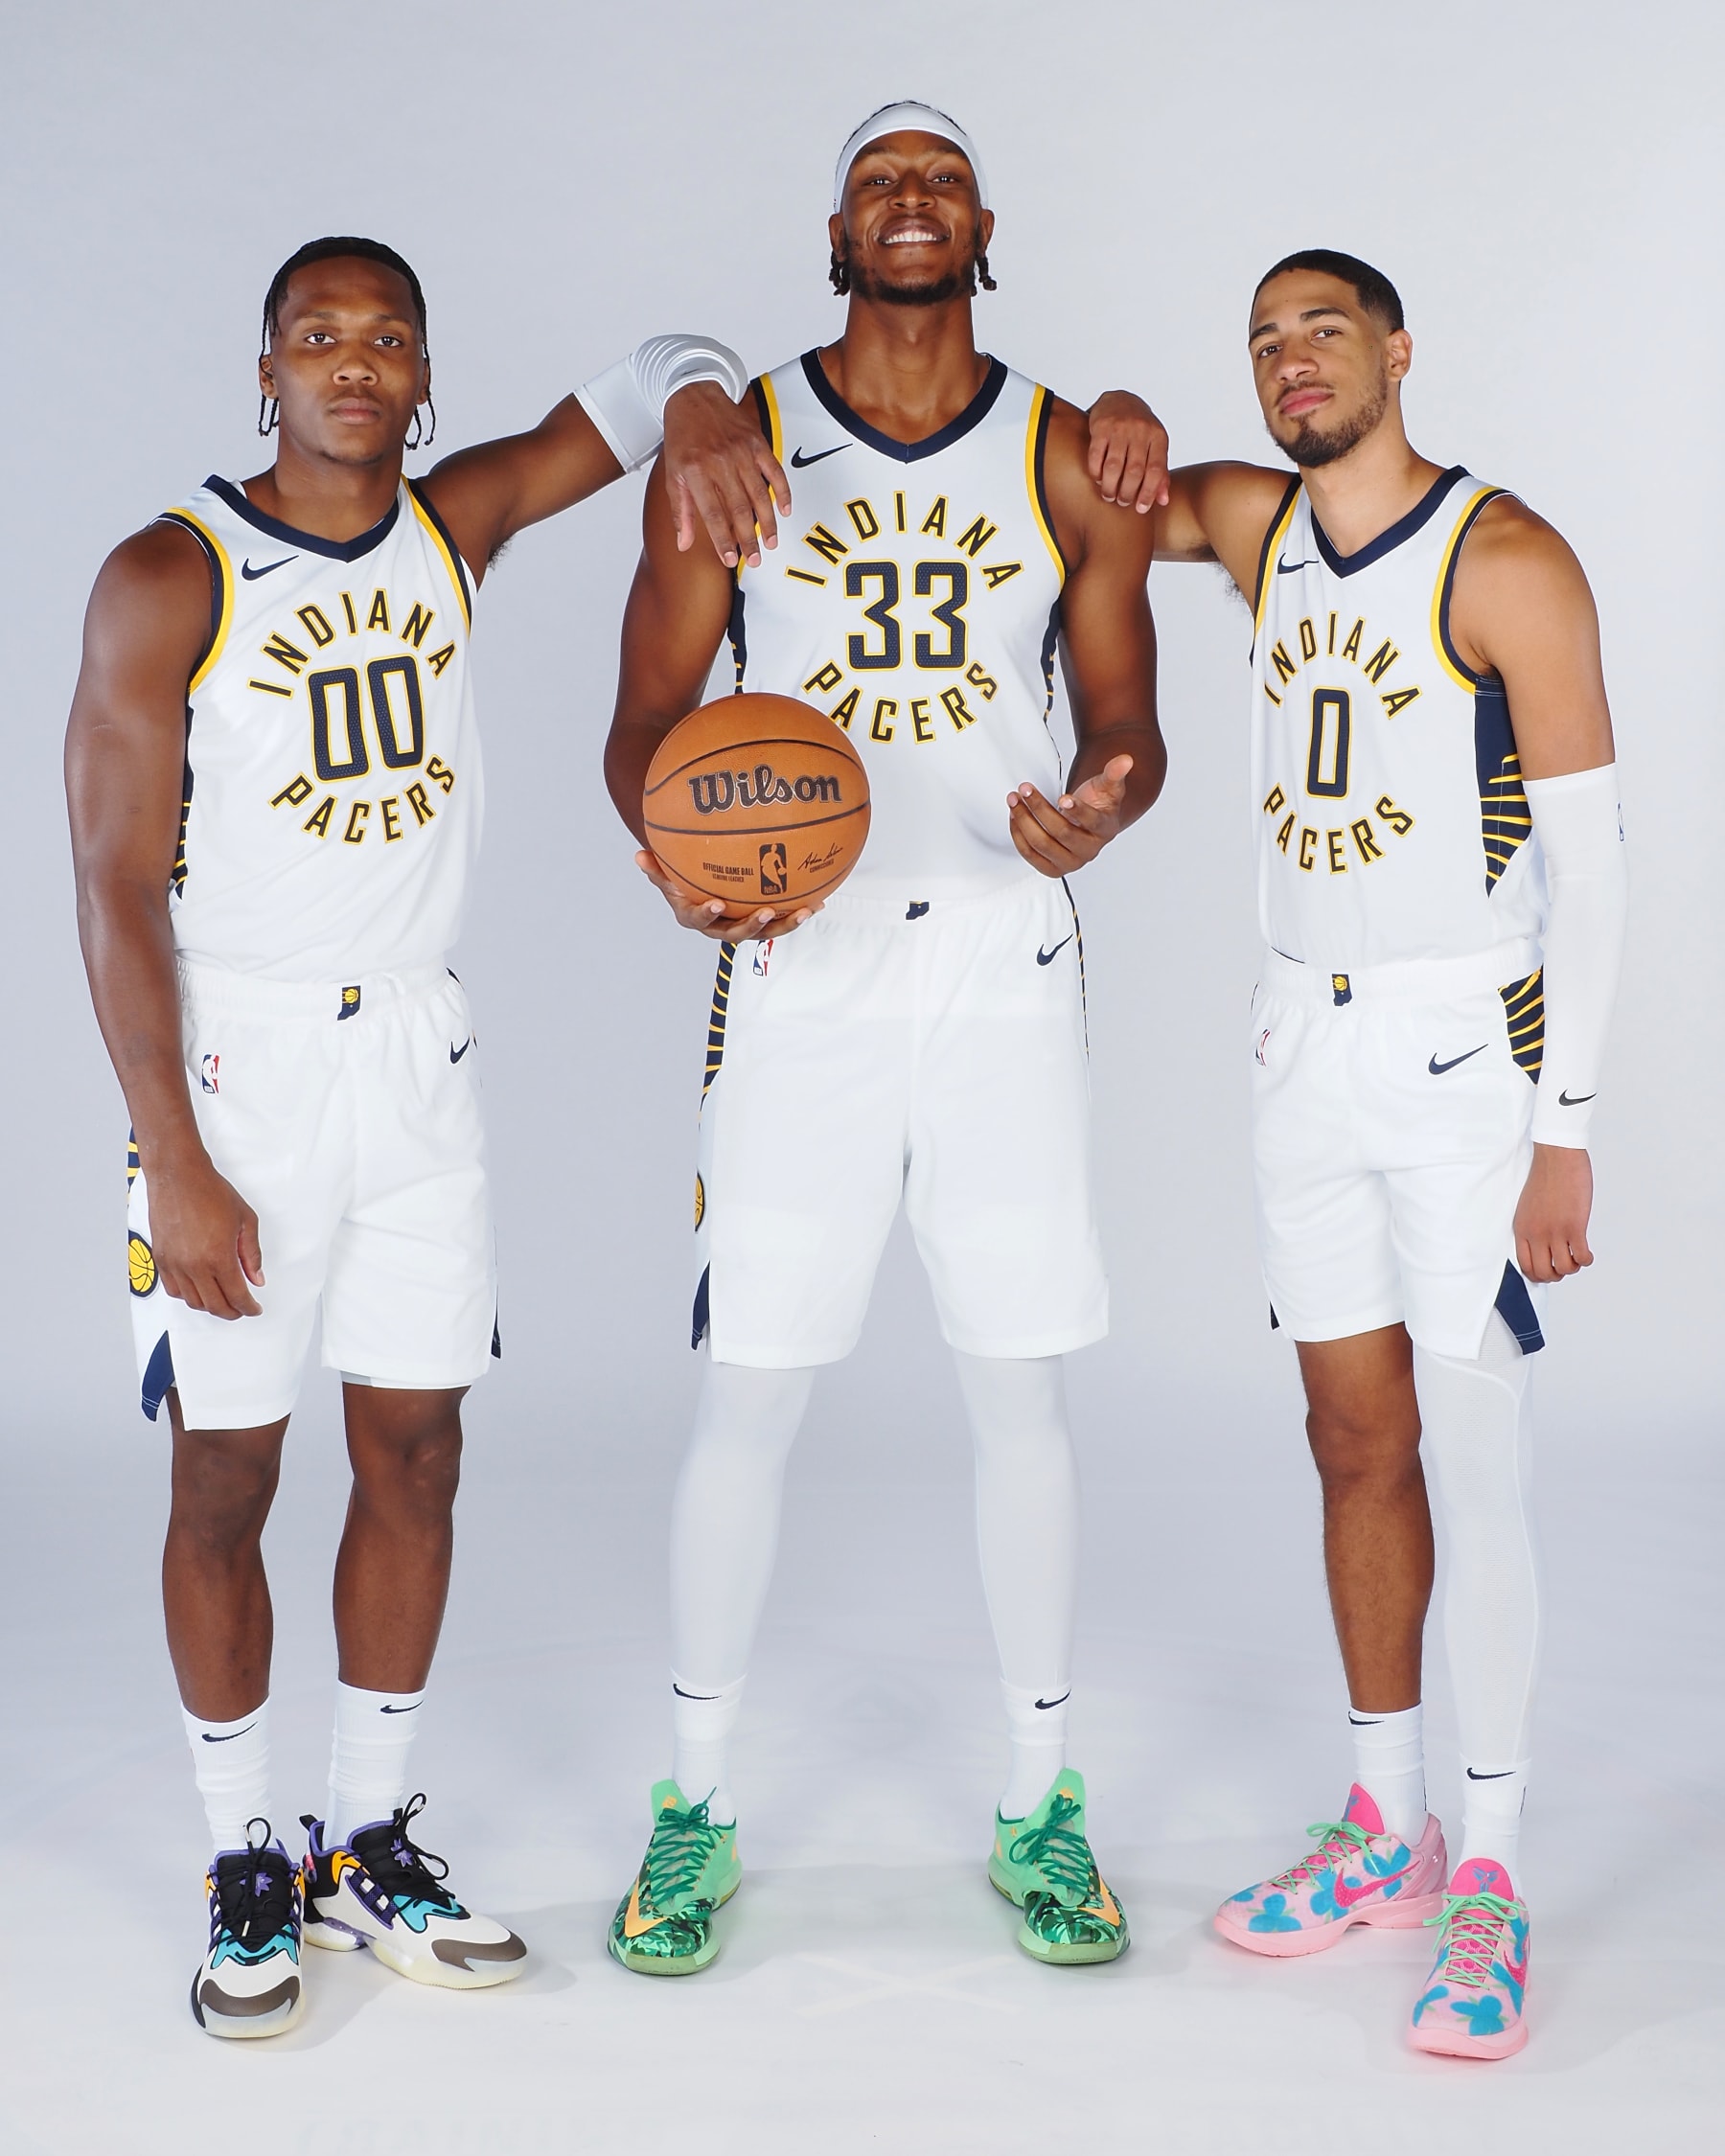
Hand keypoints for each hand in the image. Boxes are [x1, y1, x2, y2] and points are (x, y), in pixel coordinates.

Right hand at [146, 1149, 263, 1318]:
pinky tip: (198, 1289)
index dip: (248, 1307)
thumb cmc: (210, 1192)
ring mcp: (174, 1264)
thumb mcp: (246, 1220)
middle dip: (232, 1312)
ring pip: (193, 1301)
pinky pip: (173, 1290)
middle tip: (241, 1309)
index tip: (254, 1308)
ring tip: (222, 1299)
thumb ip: (252, 1254)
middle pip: (215, 1306)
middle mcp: (194, 1265)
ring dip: (210, 1306)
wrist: (178, 1176)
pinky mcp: (161, 1259)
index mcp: (218, 1256)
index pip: (236, 1296)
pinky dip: (188, 1296)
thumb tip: (256, 1277)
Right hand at [636, 850, 819, 940]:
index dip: (707, 914)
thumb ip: (655, 868)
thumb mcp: (666, 874)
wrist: (697, 888)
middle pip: (737, 933)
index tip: (716, 903)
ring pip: (765, 933)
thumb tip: (638, 855)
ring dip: (786, 924)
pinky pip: (781, 920)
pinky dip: (798, 913)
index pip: (699, 919)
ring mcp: (742, 927)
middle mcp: (719, 927)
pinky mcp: (762, 923)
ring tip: (805, 911)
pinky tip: (819, 901)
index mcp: (694, 917)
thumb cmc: (680, 879)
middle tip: (768, 912)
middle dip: (754, 925)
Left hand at [661, 382, 789, 570]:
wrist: (693, 395)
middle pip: (739, 509)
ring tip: (770, 543)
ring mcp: (741, 452)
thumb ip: (681, 512)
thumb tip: (684, 544)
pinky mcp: (757, 443)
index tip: (730, 559)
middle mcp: (720, 463)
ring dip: (767, 523)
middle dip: (748, 539)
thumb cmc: (682, 439)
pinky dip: (782, 492)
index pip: (712, 514)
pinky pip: (774, 471)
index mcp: (696, 472)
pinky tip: (785, 511)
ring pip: (759, 494)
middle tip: (754, 560)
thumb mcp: (673, 475)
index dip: (723, 539)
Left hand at [1007, 755, 1133, 876]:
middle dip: (1039, 809)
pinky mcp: (1052, 868)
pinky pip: (1030, 855)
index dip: (1077, 810)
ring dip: (1024, 820)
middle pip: (1061, 832)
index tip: (1062, 798)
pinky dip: (1018, 835)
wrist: (1087, 824)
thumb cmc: (1096, 805)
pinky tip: (1014, 816)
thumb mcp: (1107, 786)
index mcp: (1106, 829)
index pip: (1092, 822)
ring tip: (1014, 800)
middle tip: (1025, 789)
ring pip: (1042, 844)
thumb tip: (1125, 760)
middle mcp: (1089, 850)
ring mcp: (1070, 862)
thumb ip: (1114, 773)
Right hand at [1086, 391, 1170, 513]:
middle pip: (1134, 471)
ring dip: (1110, 487)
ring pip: (1114, 467)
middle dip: (1127, 493)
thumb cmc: (1140, 431)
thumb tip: (1163, 501)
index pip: (1155, 470)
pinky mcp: (1101, 427)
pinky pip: (1096, 456)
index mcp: (1158, 437)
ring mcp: (1120, 428)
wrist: (1121, 400)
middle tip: (1122, 502)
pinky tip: (1098, 479)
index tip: (1140, 509)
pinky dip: (1096, 473)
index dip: (1148, 493)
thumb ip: (1160, 473)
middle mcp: (1140, 431)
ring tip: (1109, 495)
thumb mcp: (1155, 447)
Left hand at [1514, 1143, 1594, 1281]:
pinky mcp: (1574, 1226)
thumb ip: (1532, 1227)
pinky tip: (1587, 1253)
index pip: (1525, 1265)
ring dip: (1573, 1268)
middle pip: (1544, 1272)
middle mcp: (1536, 1234)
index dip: (1538, 1275)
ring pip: (1564, 1268)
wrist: (1556, 1157)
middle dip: (1556, 1275)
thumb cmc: (1544, 1178)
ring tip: (1577, 1257)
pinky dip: (1586, 1260)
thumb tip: (1542, 1246)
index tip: (1548, 1272)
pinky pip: (1581, 1257)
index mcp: (1522, 1229)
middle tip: (1565, 1266)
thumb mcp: (1527, 1206)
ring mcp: (1555, 1231)